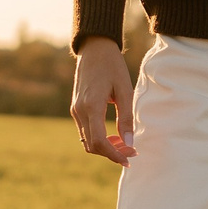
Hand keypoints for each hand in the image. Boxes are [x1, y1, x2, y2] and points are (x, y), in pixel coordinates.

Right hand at [70, 39, 138, 163]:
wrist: (94, 49)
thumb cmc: (112, 66)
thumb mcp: (125, 90)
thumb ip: (126, 117)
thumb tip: (130, 142)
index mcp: (91, 106)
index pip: (99, 142)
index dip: (114, 155)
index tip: (129, 159)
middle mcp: (79, 111)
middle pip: (92, 145)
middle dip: (112, 153)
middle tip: (132, 150)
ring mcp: (75, 110)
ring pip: (87, 141)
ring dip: (105, 147)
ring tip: (125, 143)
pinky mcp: (75, 108)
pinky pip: (85, 131)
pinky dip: (98, 138)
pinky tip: (114, 134)